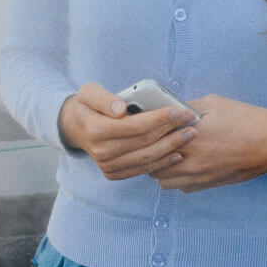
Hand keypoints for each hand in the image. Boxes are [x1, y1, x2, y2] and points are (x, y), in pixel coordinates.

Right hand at [58, 82, 199, 179]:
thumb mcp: (89, 92)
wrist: (75, 127)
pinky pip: (142, 169)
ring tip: (190, 135)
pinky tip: (177, 153)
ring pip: (147, 158)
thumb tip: (120, 109)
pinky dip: (162, 162)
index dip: (159, 118)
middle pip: (144, 142)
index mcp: (95, 130)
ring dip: (172, 147)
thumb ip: (104, 98)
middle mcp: (101, 151)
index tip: (179, 110)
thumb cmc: (87, 105)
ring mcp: (107, 166)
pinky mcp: (113, 174)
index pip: (134, 126)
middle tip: (191, 121)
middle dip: (171, 131)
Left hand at [148, 94, 266, 192]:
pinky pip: (182, 187)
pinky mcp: (208, 184)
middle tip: (150, 141)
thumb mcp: (211, 104)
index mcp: (189, 135)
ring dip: (160, 168)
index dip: (144, 131)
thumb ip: (185, 107)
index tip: (141, 125)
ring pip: (164, 180)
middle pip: (153, 163)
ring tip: (165, 153)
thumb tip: (165, 108)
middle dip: (148, 151)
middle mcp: (191, 159)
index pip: (152, 138)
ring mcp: (199, 175)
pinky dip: (177, 178)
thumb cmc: (243, 119)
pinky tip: (183, 164)